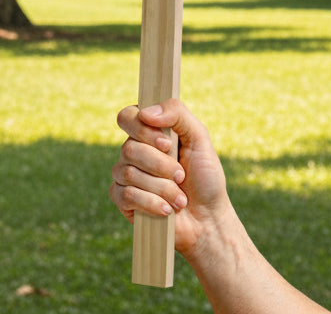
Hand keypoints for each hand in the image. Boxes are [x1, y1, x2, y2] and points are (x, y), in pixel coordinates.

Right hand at [110, 100, 231, 258]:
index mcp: (149, 132)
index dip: (142, 129)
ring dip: (162, 187)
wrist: (207, 218)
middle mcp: (134, 151)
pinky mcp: (123, 201)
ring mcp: (126, 175)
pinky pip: (125, 195)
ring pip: (129, 173)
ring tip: (180, 197)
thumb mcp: (200, 138)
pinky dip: (151, 202)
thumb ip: (177, 114)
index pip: (127, 117)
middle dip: (161, 165)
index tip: (166, 144)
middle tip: (181, 175)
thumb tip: (145, 112)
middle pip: (129, 148)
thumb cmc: (205, 176)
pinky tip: (166, 209)